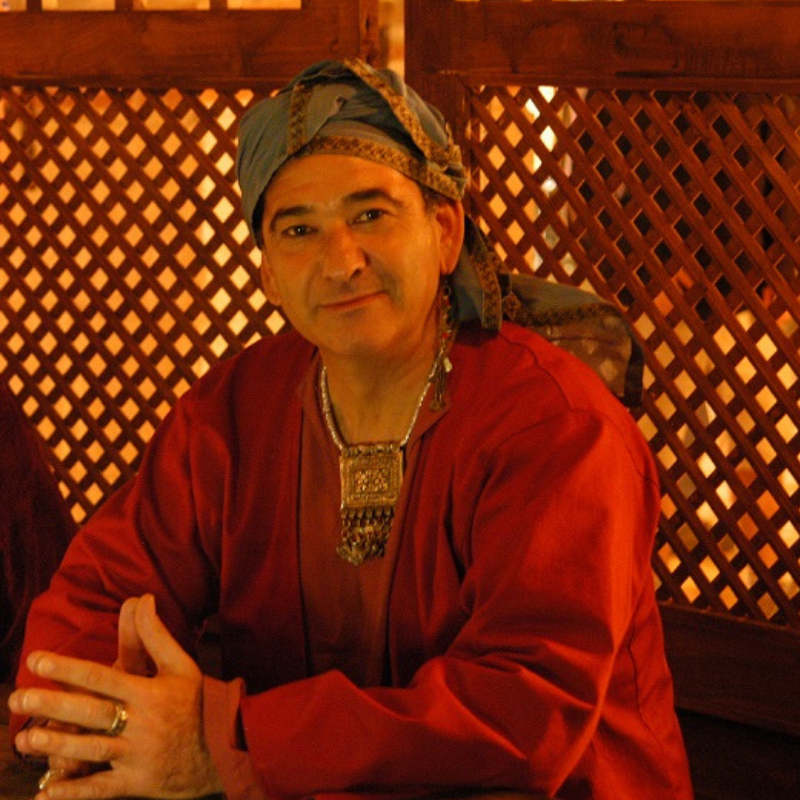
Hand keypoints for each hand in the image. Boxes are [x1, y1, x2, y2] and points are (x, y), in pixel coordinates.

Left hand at [9, 594, 222, 799]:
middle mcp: (141, 723)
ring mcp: (136, 756)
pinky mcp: (134, 784)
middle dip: (54, 706)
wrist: (222, 750)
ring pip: (91, 750)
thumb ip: (156, 635)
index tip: (38, 661)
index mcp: (149, 693)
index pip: (103, 677)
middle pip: (91, 713)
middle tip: (19, 698)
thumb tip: (142, 598)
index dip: (70, 669)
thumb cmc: (196, 703)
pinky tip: (44, 794)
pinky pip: (99, 790)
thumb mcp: (181, 666)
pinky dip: (72, 794)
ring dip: (57, 746)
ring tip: (25, 739)